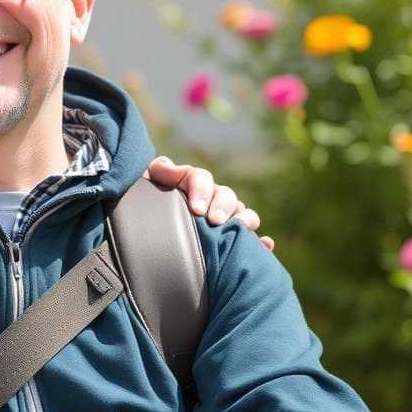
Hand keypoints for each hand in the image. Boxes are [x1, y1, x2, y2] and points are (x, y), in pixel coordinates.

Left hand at [146, 156, 273, 250]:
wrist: (150, 244)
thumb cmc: (147, 212)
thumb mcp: (146, 191)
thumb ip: (158, 174)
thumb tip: (165, 165)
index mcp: (190, 186)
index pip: (200, 178)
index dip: (201, 189)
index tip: (196, 208)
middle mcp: (212, 201)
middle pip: (226, 195)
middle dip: (222, 205)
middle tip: (214, 220)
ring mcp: (226, 222)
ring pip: (244, 215)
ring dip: (246, 219)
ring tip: (242, 228)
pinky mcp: (234, 243)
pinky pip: (254, 242)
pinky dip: (261, 243)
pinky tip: (265, 246)